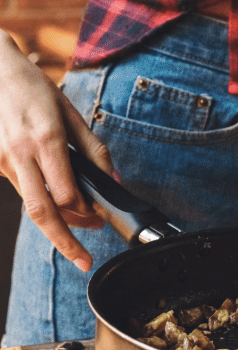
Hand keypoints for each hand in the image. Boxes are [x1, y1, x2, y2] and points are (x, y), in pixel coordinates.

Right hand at [0, 31, 112, 270]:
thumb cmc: (32, 89)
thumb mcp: (70, 112)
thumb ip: (94, 149)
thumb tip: (113, 181)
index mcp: (45, 140)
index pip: (66, 193)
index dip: (85, 212)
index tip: (101, 219)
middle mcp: (20, 154)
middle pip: (42, 211)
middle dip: (65, 241)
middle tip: (84, 260)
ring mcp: (2, 160)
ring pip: (31, 205)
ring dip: (57, 222)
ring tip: (82, 226)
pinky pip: (22, 190)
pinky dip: (42, 202)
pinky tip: (59, 201)